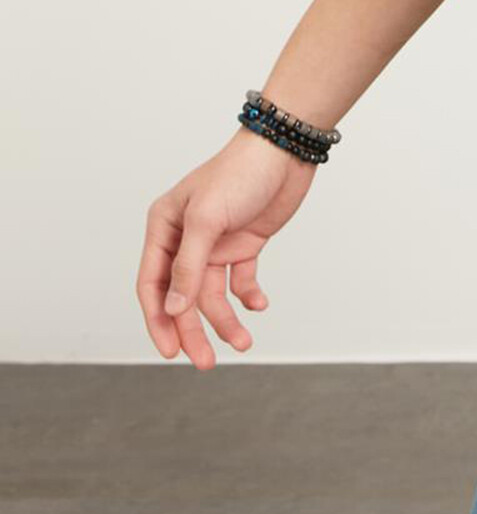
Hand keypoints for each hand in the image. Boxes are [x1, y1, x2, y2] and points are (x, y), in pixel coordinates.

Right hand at [136, 127, 316, 368]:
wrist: (286, 150)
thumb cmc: (240, 173)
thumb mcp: (207, 219)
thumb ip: (188, 266)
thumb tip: (173, 309)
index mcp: (164, 229)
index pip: (153, 285)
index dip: (159, 321)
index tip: (171, 352)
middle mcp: (186, 239)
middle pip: (183, 297)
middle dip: (194, 331)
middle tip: (206, 363)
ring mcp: (216, 242)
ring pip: (213, 294)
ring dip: (226, 319)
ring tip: (244, 343)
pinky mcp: (245, 243)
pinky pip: (241, 280)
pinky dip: (248, 296)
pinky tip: (259, 305)